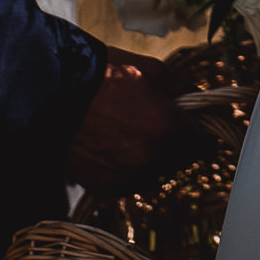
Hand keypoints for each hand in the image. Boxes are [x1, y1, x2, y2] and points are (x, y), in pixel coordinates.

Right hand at [66, 47, 201, 194]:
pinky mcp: (107, 188)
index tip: (193, 126)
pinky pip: (129, 180)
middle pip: (179, 158)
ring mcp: (128, 177)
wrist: (56, 92)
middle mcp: (151, 158)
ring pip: (154, 171)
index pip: (204, 144)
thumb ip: (185, 92)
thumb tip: (204, 106)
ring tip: (125, 131)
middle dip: (173, 142)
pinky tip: (109, 144)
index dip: (200, 132)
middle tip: (151, 121)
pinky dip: (125, 168)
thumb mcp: (153, 71)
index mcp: (167, 128)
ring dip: (149, 156)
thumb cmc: (105, 75)